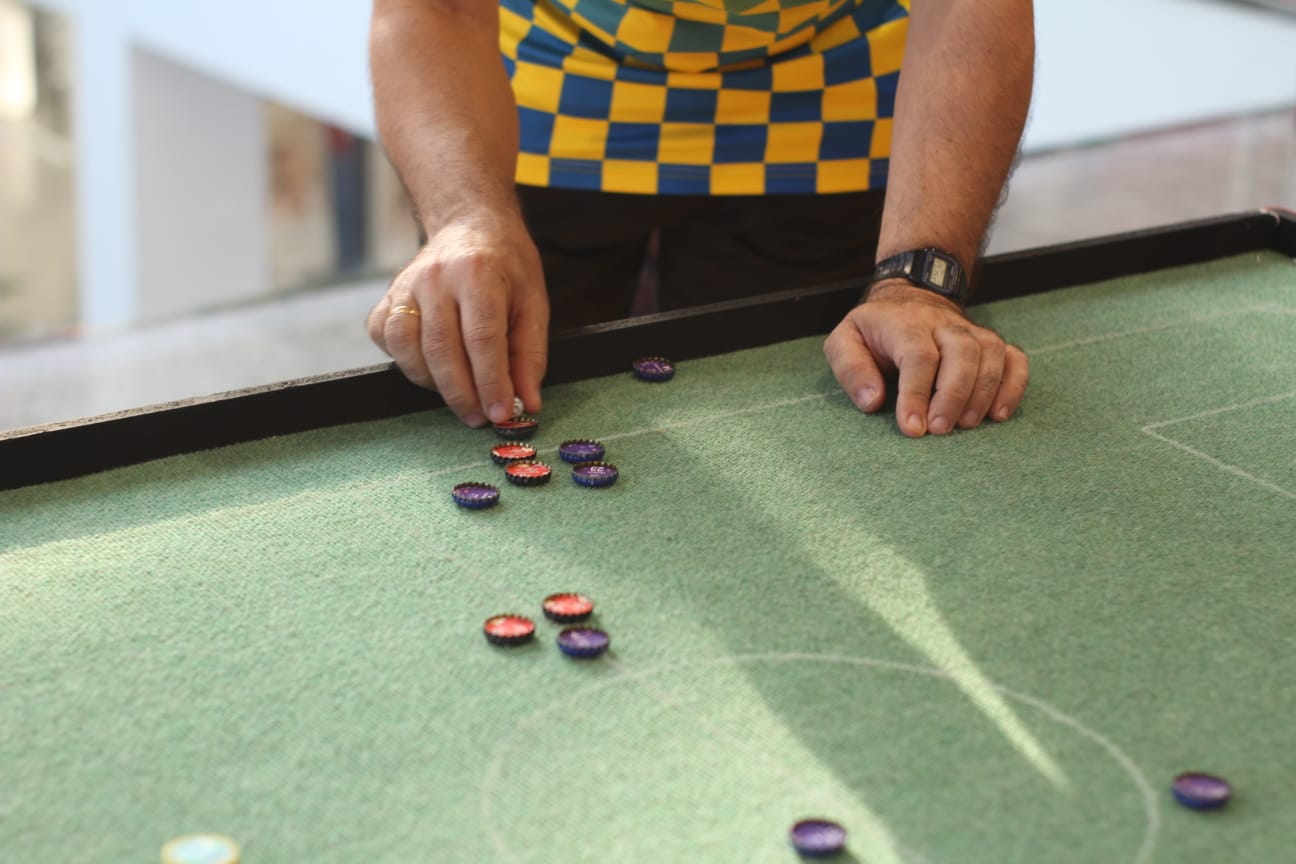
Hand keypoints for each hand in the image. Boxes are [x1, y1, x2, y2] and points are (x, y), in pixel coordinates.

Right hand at [367, 216, 547, 426]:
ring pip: (407, 348)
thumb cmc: (506, 266)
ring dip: (432, 383)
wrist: (469, 224)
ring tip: (459, 394)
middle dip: (461, 394)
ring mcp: (405, 286)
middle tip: (478, 419)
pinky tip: (431, 369)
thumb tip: (527, 404)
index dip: (490, 382)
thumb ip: (529, 355)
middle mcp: (435, 277)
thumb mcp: (533, 302)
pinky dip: (406, 363)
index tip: (500, 414)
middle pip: (441, 349)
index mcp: (478, 273)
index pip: (482, 339)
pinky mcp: (387, 297)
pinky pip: (387, 340)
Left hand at [823, 279, 1028, 436]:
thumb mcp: (845, 341)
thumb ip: (851, 369)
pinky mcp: (990, 343)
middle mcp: (944, 323)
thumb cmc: (875, 330)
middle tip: (941, 430)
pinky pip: (1014, 359)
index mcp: (905, 323)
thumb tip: (872, 401)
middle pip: (963, 352)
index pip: (918, 356)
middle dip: (954, 395)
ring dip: (984, 393)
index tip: (913, 428)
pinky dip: (1012, 386)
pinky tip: (998, 414)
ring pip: (992, 353)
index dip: (916, 394)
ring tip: (966, 425)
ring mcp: (971, 331)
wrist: (909, 298)